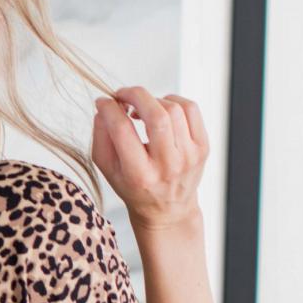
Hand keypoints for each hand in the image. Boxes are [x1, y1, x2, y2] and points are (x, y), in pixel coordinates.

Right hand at [92, 86, 208, 231]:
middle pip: (155, 115)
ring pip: (173, 108)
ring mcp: (189, 156)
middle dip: (135, 95)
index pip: (122, 130)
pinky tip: (162, 110)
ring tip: (142, 108)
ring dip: (152, 100)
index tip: (104, 102)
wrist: (167, 208)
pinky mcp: (203, 147)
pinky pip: (191, 109)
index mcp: (139, 175)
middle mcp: (167, 166)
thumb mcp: (108, 170)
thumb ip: (100, 138)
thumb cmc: (134, 186)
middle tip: (123, 95)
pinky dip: (173, 101)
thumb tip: (103, 107)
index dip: (110, 109)